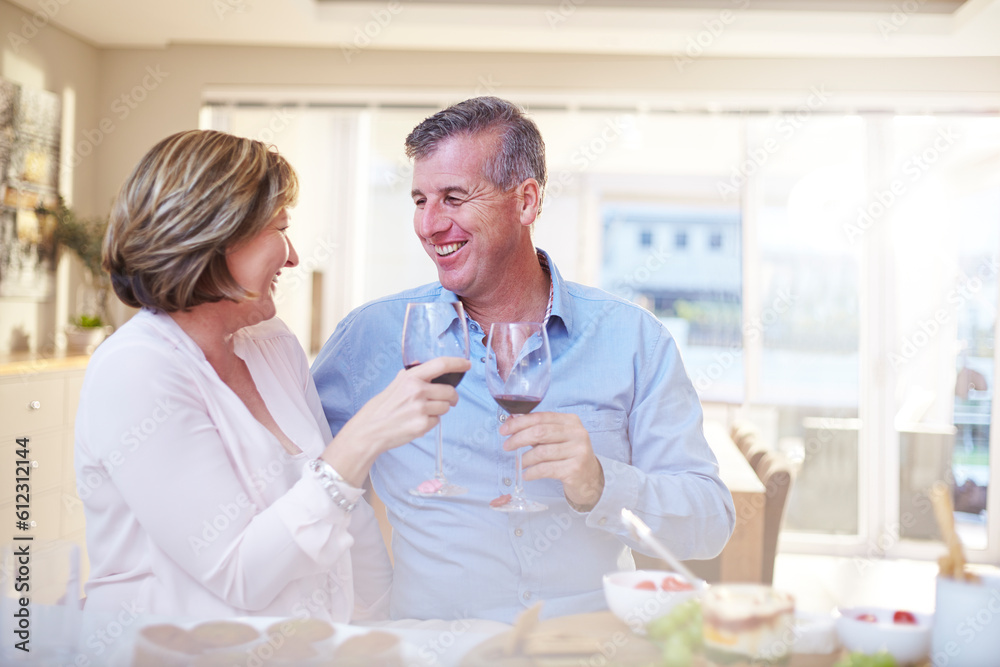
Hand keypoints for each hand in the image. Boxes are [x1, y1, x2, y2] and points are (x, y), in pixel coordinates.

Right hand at [322, 356, 468, 484]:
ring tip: (422, 413)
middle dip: (452, 398)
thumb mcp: (393, 386)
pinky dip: (431, 423)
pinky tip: (416, 422)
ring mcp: (421, 408)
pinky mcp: (422, 425)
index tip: (467, 365)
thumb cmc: (380, 409)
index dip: (457, 363)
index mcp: (410, 378)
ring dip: (439, 411)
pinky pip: (437, 422)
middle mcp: (417, 391)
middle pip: (450, 391)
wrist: (369, 431)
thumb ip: (409, 377)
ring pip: (445, 408)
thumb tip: (421, 367)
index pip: (440, 364)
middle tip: (448, 401)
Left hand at [500, 411, 604, 510]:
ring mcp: (578, 451)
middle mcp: (577, 433)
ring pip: (542, 452)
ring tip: (520, 464)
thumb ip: (537, 430)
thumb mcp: (556, 438)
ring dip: (525, 459)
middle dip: (518, 438)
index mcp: (571, 421)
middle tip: (507, 446)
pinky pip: (546, 469)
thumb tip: (511, 422)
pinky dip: (532, 472)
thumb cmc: (569, 455)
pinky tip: (527, 474)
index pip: (540, 417)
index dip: (519, 423)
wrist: (590, 478)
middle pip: (540, 432)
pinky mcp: (575, 468)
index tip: (504, 430)